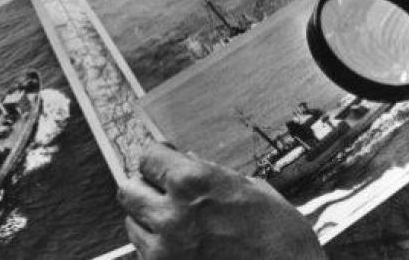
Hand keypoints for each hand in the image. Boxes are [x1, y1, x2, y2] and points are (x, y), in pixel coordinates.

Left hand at [118, 143, 325, 259]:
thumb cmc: (280, 233)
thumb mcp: (252, 188)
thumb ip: (211, 174)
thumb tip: (187, 160)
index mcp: (194, 181)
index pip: (147, 158)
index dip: (157, 159)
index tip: (162, 162)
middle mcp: (171, 213)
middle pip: (127, 191)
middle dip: (145, 188)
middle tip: (163, 192)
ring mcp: (164, 250)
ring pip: (132, 224)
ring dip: (148, 220)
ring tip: (178, 224)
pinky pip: (144, 254)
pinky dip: (156, 248)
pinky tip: (183, 247)